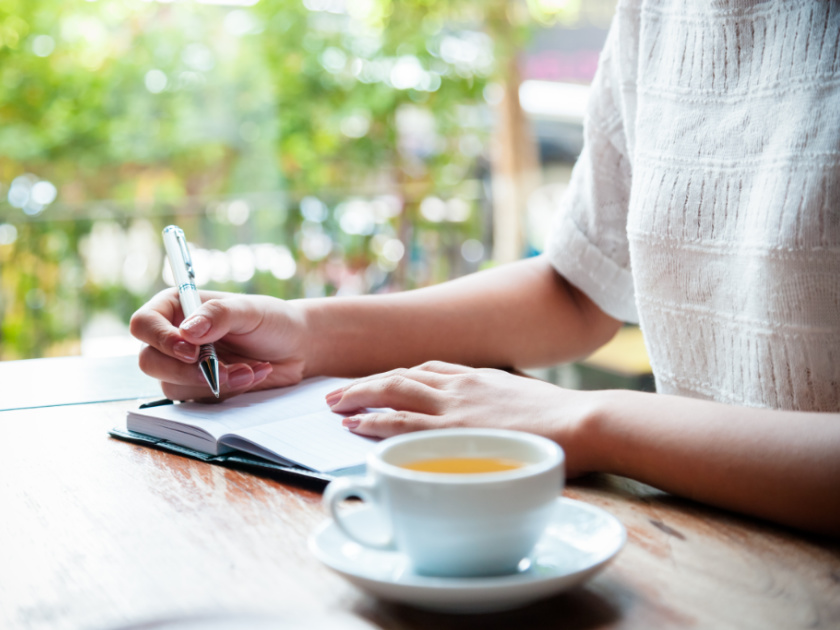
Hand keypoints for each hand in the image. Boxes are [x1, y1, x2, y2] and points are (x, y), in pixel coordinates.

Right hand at [130, 289, 308, 400]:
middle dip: (185, 371)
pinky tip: (252, 375)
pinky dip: (227, 390)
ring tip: (249, 369)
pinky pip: (199, 398)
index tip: (190, 350)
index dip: (160, 339)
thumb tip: (187, 332)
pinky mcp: (199, 388)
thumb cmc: (270, 320)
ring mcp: (183, 366)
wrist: (295, 348)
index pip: (144, 324)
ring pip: (172, 385)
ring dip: (213, 382)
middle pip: (149, 361)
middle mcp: (173, 338)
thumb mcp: (249, 310)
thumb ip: (219, 314)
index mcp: (175, 308)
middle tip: (219, 370)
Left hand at [325, 361, 597, 475]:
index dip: (396, 376)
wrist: (584, 421)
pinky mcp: (454, 431)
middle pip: (400, 376)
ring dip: (360, 397)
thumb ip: (504, 401)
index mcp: (478, 376)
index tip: (379, 382)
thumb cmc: (564, 417)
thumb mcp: (527, 397)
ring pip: (393, 393)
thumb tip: (500, 415)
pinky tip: (356, 427)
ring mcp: (455, 406)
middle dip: (365, 384)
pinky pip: (403, 423)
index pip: (426, 369)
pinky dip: (375, 422)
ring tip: (334, 406)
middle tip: (337, 394)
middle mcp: (460, 385)